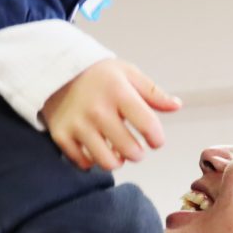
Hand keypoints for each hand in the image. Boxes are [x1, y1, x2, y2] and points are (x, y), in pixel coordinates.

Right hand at [41, 59, 181, 170]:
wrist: (56, 69)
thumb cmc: (100, 75)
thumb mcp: (128, 74)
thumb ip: (153, 92)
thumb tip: (177, 106)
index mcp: (118, 92)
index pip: (147, 125)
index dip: (157, 139)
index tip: (155, 141)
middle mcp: (97, 109)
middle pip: (129, 150)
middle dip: (137, 153)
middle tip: (135, 148)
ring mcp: (77, 124)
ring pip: (107, 163)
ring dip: (117, 161)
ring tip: (117, 152)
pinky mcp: (61, 135)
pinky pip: (83, 163)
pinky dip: (92, 161)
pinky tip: (95, 149)